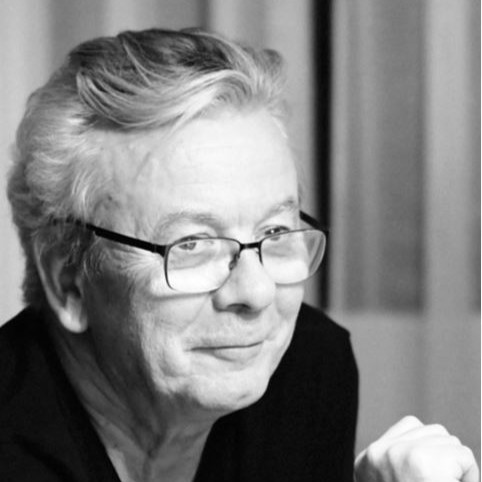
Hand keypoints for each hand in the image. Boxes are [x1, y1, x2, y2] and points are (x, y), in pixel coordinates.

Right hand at [354, 416, 478, 481]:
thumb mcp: (390, 479)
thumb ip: (403, 461)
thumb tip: (436, 448)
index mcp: (367, 462)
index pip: (409, 428)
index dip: (431, 454)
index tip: (423, 476)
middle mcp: (379, 453)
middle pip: (433, 431)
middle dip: (445, 458)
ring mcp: (400, 455)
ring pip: (449, 441)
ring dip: (456, 467)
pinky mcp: (424, 464)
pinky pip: (463, 455)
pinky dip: (469, 475)